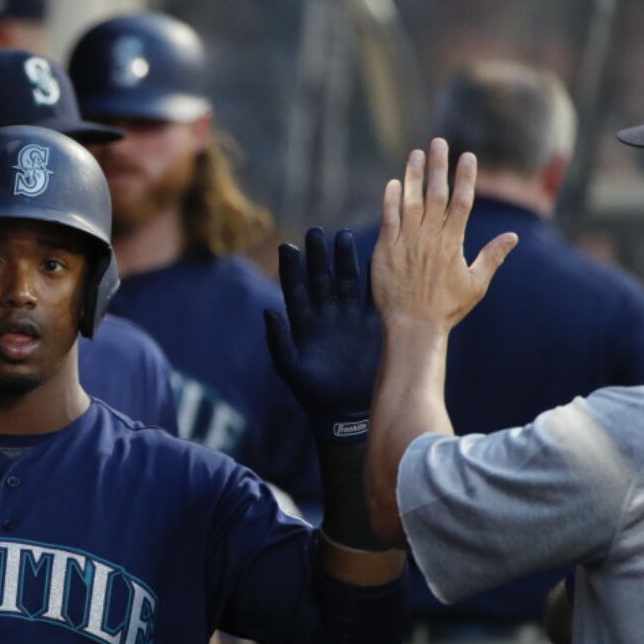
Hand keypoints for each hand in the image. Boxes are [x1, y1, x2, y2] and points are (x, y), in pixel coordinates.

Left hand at [265, 227, 380, 442]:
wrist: (346, 411)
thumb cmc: (313, 393)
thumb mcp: (291, 368)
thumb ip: (279, 340)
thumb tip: (268, 311)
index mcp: (304, 324)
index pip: (295, 289)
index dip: (290, 269)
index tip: (286, 246)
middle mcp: (326, 316)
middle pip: (320, 279)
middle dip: (317, 256)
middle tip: (314, 231)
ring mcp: (349, 318)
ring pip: (346, 282)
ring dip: (344, 260)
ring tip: (342, 235)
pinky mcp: (371, 326)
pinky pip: (372, 297)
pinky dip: (373, 279)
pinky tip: (375, 258)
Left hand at [371, 138, 516, 332]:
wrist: (413, 327)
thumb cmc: (445, 309)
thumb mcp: (475, 284)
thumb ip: (492, 257)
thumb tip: (514, 237)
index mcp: (453, 244)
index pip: (462, 202)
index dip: (465, 177)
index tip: (468, 156)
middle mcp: (431, 239)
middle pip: (437, 195)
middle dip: (439, 166)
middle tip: (438, 142)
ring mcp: (408, 244)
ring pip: (412, 203)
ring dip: (414, 176)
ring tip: (416, 153)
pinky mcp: (386, 251)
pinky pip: (389, 221)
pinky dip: (390, 202)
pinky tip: (392, 183)